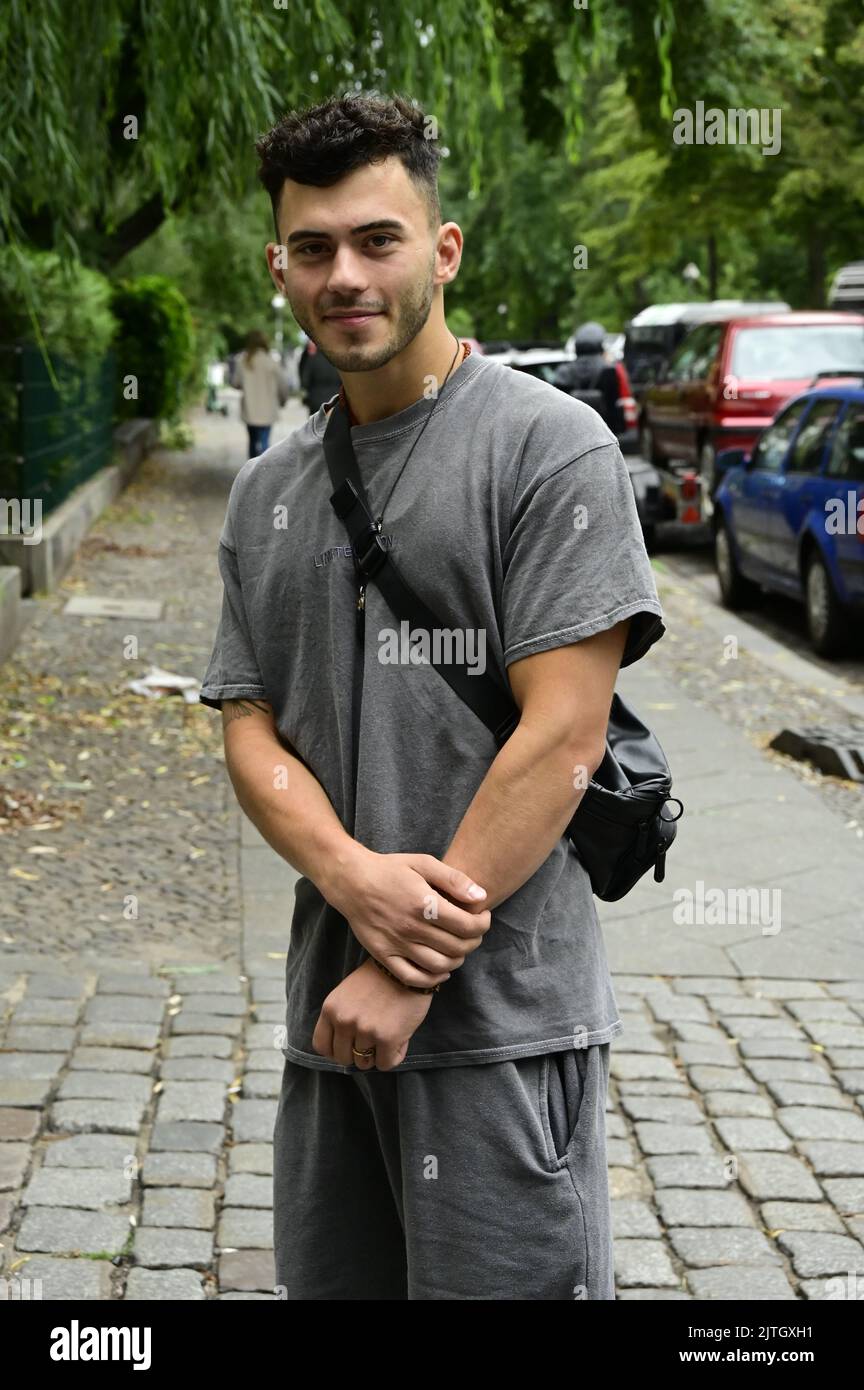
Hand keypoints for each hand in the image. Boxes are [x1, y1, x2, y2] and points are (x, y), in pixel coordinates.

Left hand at [312, 958, 433, 1069]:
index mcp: (331, 1009)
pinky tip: (400, 1040)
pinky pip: (385, 1064)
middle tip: (372, 1041)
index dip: (336, 1050)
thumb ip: (340, 1017)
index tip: (349, 1046)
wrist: (407, 968)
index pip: (321, 1046)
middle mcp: (344, 1021)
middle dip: (357, 1054)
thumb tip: (342, 1048)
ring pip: (364, 1064)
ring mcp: (365, 1031)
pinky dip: (394, 1055)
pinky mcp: (387, 1038)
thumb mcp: (346, 993)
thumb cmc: (379, 979)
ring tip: (388, 1035)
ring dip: (377, 1054)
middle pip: (343, 1058)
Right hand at [322, 847, 491, 987]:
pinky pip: (412, 978)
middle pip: (457, 947)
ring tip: (460, 947)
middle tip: (474, 931)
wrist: (351, 880)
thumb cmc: (390, 869)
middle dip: (474, 940)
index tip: (483, 916)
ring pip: (439, 965)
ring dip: (458, 959)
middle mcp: (411, 927)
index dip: (483, 924)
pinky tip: (442, 969)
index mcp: (423, 903)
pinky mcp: (383, 955)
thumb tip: (481, 897)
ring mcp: (396, 944)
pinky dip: (433, 979)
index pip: (467, 926)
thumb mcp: (423, 863)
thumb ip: (454, 879)